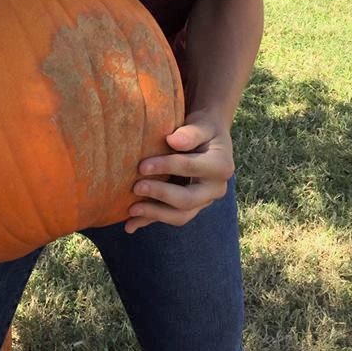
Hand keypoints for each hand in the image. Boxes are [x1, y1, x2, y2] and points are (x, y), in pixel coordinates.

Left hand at [124, 115, 234, 233]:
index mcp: (221, 166)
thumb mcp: (202, 125)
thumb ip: (190, 133)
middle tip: (135, 188)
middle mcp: (215, 188)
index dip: (166, 167)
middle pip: (187, 199)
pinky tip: (130, 226)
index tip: (141, 166)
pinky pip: (170, 218)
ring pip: (181, 215)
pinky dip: (150, 221)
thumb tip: (173, 141)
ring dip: (154, 214)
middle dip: (159, 194)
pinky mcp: (190, 207)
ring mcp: (203, 201)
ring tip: (130, 210)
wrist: (209, 139)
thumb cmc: (202, 128)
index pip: (191, 168)